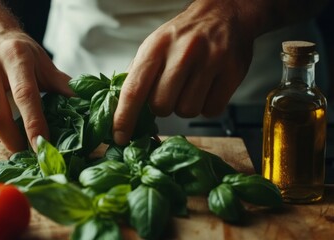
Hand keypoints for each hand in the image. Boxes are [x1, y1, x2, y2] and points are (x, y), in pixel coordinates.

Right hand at [0, 31, 73, 151]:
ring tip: (14, 141)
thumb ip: (62, 86)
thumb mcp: (43, 62)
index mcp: (15, 56)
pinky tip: (0, 131)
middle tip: (27, 151)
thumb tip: (85, 106)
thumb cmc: (19, 51)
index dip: (34, 125)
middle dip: (13, 140)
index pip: (25, 96)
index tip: (42, 145)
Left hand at [113, 0, 253, 144]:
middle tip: (171, 90)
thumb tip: (118, 108)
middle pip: (161, 106)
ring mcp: (210, 61)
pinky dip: (207, 106)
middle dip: (162, 106)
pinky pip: (211, 110)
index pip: (134, 90)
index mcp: (155, 47)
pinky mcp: (232, 72)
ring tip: (191, 86)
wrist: (223, 15)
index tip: (120, 137)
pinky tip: (207, 88)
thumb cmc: (183, 35)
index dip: (124, 118)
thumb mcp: (153, 45)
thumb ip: (136, 75)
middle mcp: (182, 52)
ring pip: (187, 111)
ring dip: (185, 106)